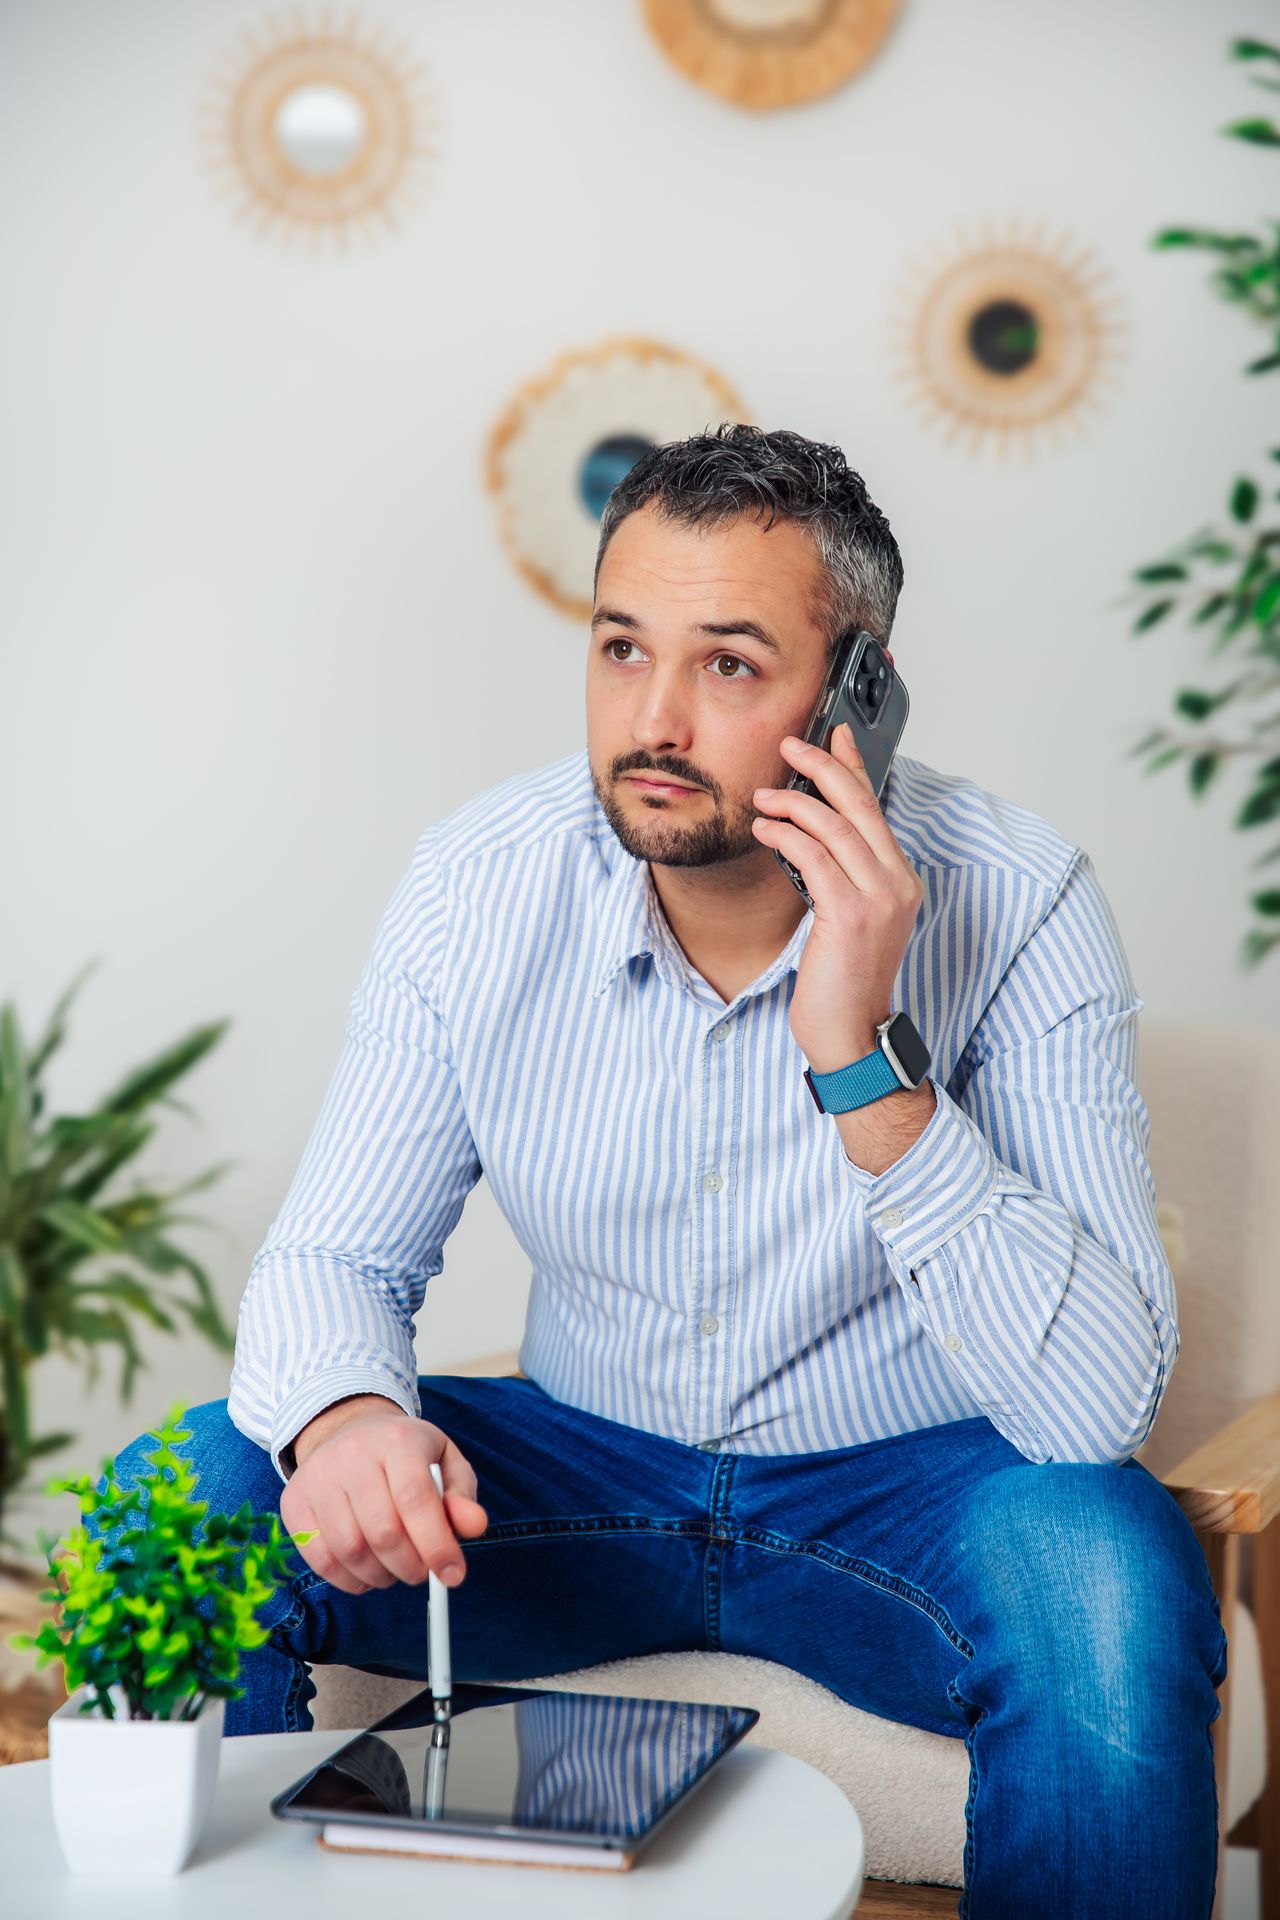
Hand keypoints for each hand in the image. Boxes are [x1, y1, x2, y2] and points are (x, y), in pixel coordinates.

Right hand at [280, 1408, 488, 1595]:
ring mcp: (317, 1477)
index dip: (436, 1544)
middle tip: (422, 1573)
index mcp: (397, 1439)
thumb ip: (462, 1495)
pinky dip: (348, 1579)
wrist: (347, 1430)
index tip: (453, 1575)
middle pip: (382, 1530)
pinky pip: (319, 1558)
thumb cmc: (405, 1454)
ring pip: (350, 1549)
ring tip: (395, 1569)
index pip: (415, 1498)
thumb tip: (474, 1526)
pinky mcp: (294, 1501)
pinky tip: (366, 1571)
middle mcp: (352, 1454)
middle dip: (410, 1566)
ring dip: (380, 1575)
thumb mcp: (445, 1462)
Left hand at [752, 723, 923, 1072]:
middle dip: (823, 767)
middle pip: (860, 805)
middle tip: (791, 746)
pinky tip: (764, 830)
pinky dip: (787, 836)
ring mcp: (879, 899)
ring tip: (763, 798)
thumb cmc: (842, 982)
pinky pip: (815, 858)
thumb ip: (841, 877)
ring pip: (836, 826)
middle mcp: (897, 884)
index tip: (835, 734)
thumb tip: (811, 835)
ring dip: (794, 803)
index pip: (876, 809)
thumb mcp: (848, 920)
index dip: (855, 766)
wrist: (851, 1034)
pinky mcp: (852, 915)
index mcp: (900, 881)